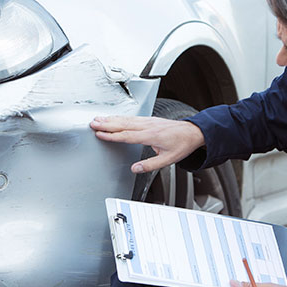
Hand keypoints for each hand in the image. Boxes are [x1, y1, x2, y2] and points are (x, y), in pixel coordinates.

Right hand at [90, 116, 204, 172]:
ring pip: (126, 119)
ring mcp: (149, 121)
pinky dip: (120, 117)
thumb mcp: (168, 159)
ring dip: (111, 119)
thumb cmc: (182, 145)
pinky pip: (132, 117)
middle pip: (123, 124)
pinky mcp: (150, 119)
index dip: (112, 135)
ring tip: (98, 119)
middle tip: (93, 123)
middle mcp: (148, 126)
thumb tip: (135, 169)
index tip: (100, 134)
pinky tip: (114, 117)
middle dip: (107, 124)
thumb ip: (150, 165)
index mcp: (151, 136)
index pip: (127, 135)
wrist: (193, 132)